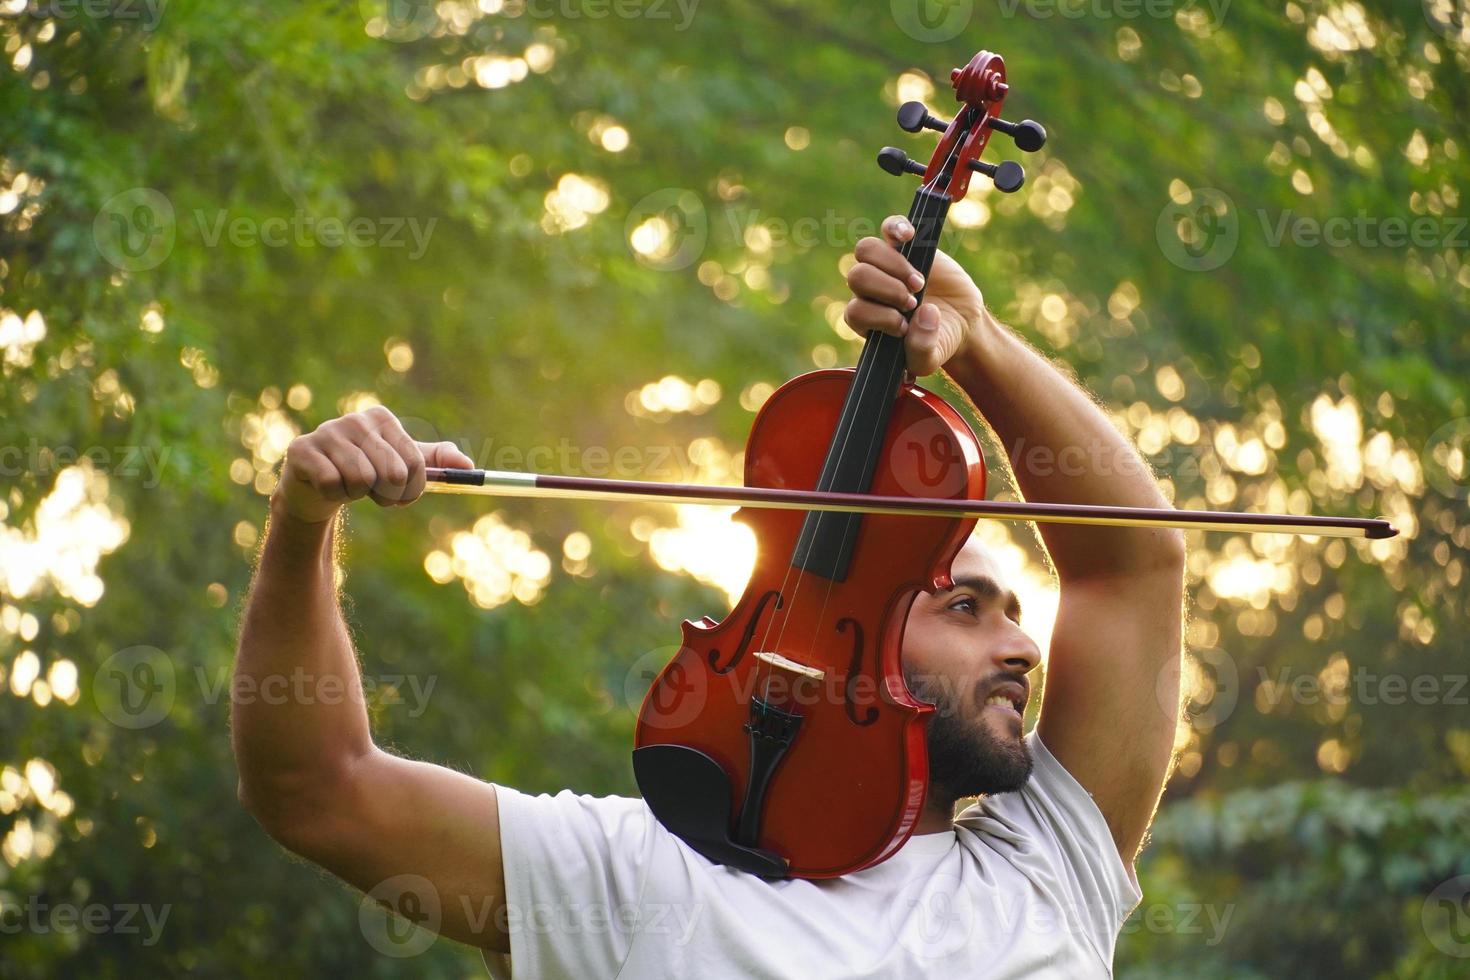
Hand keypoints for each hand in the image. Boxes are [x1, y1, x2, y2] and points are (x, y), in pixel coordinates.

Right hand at [274, 405, 473, 523]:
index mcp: (382, 418)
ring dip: (358, 495)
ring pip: (362, 481)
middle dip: (387, 495)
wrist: (316, 485)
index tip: (402, 494)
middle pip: (392, 473)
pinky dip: (335, 495)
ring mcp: (327, 432)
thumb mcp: (402, 464)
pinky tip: (328, 485)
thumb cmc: (365, 471)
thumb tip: (469, 466)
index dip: (413, 489)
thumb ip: (436, 462)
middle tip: (374, 492)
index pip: (414, 463)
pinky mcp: (303, 450)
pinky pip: (333, 485)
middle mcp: (355, 419)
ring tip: (348, 485)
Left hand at [844, 214, 987, 375]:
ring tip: (920, 281)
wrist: (960, 323)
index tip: (904, 326)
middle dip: (888, 289)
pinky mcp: (905, 247)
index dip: (880, 317)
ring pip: (866, 250)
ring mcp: (885, 265)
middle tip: (913, 302)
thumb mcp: (930, 358)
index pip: (855, 311)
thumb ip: (922, 348)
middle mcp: (869, 290)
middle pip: (857, 276)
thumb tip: (923, 312)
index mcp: (866, 319)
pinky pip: (889, 227)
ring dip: (894, 265)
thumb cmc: (937, 341)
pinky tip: (909, 237)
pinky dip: (896, 227)